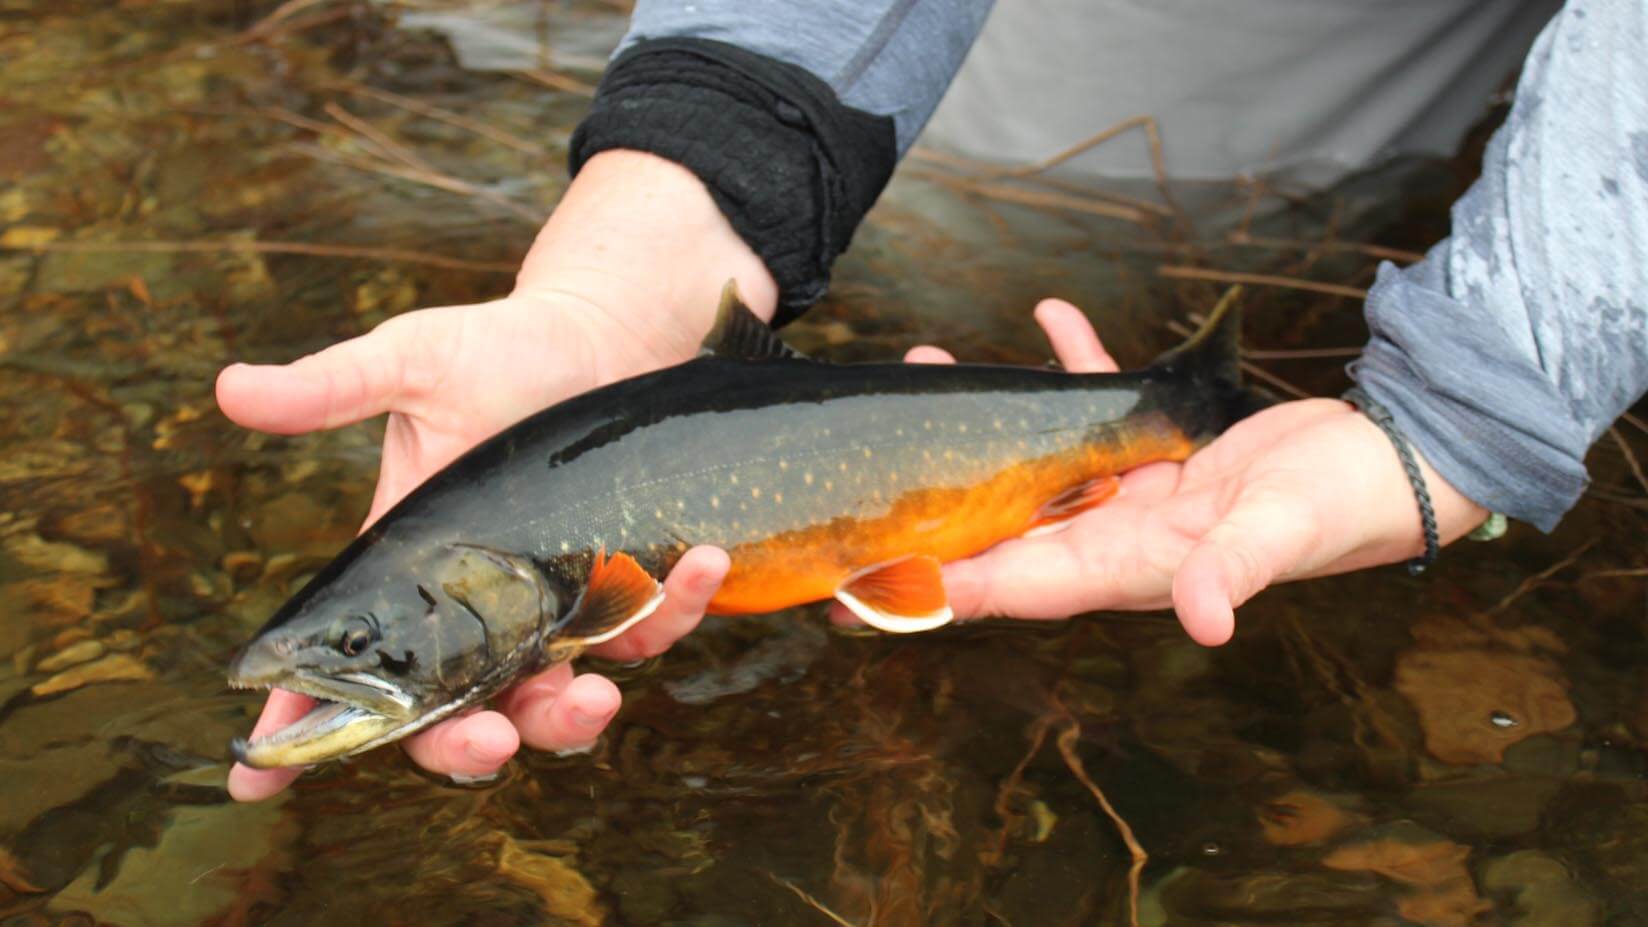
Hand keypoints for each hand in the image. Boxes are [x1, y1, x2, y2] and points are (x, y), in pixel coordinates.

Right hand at [222, 151, 770, 799]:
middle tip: (490, 744)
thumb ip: (333, 387)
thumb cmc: (503, 348)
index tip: (256, 779)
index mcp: (412, 571)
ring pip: (557, 703)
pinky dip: (679, 609)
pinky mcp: (630, 585)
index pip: (347, 667)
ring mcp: (559, 606)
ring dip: (574, 719)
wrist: (607, 329)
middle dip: (466, 749)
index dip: (301, 730)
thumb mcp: (415, 362)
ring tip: (598, 694)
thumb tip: (230, 388)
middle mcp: (481, 607)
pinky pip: (652, 628)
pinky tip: (701, 564)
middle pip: (457, 717)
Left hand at [864, 299, 1487, 644]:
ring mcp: (1128, 489)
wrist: (1388, 468)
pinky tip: (1049, 314)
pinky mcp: (1156, 442)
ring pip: (1031, 455)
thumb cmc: (1336, 511)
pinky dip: (1071, 362)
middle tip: (851, 476)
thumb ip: (1233, 572)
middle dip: (927, 502)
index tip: (858, 593)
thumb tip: (1207, 622)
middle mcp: (1109, 534)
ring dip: (981, 416)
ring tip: (928, 363)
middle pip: (997, 523)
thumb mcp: (1280, 536)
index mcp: (1124, 567)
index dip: (935, 592)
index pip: (1010, 584)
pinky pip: (1097, 398)